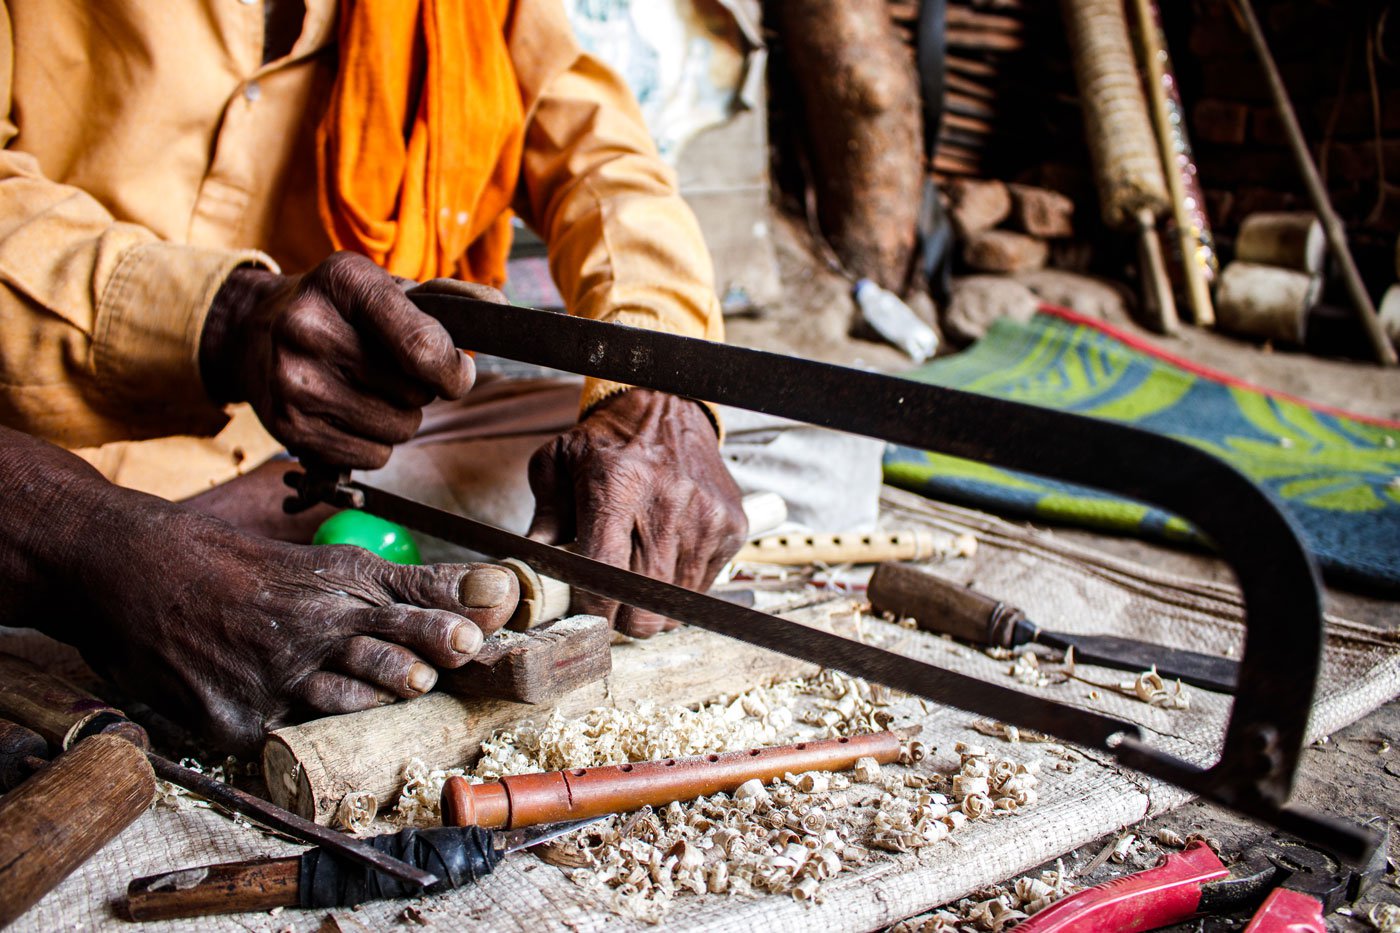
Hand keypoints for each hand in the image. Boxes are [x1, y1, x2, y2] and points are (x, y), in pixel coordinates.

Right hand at [0, 427, 516, 752]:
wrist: (137, 574)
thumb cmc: (243, 569)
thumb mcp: (327, 565)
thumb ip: (407, 586)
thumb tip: (489, 591)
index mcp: (339, 585)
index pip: (413, 605)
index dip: (450, 620)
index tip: (481, 631)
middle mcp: (313, 628)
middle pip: (389, 656)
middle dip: (421, 663)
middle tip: (448, 663)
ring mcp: (274, 677)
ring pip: (348, 702)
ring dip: (375, 699)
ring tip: (402, 689)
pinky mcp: (237, 719)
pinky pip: (287, 736)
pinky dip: (300, 728)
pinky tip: (302, 712)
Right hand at [200, 253, 494, 468]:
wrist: (253, 332)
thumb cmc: (341, 311)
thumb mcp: (390, 286)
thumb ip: (451, 299)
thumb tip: (500, 311)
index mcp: (345, 282)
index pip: (421, 346)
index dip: (452, 371)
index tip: (457, 373)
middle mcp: (309, 328)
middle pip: (415, 394)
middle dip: (421, 388)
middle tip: (391, 369)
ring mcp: (293, 380)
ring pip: (397, 430)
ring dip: (399, 417)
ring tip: (369, 389)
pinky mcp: (287, 426)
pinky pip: (372, 456)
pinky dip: (374, 441)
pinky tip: (349, 411)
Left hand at [526, 389, 745, 636]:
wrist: (669, 406)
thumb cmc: (607, 442)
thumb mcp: (558, 463)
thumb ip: (543, 520)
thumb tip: (532, 573)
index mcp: (619, 485)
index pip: (605, 575)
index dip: (591, 608)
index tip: (581, 611)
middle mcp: (669, 503)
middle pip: (644, 606)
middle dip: (622, 618)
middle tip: (609, 601)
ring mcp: (707, 518)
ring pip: (674, 606)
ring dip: (651, 605)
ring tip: (636, 574)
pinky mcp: (732, 528)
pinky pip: (701, 589)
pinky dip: (679, 587)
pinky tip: (666, 556)